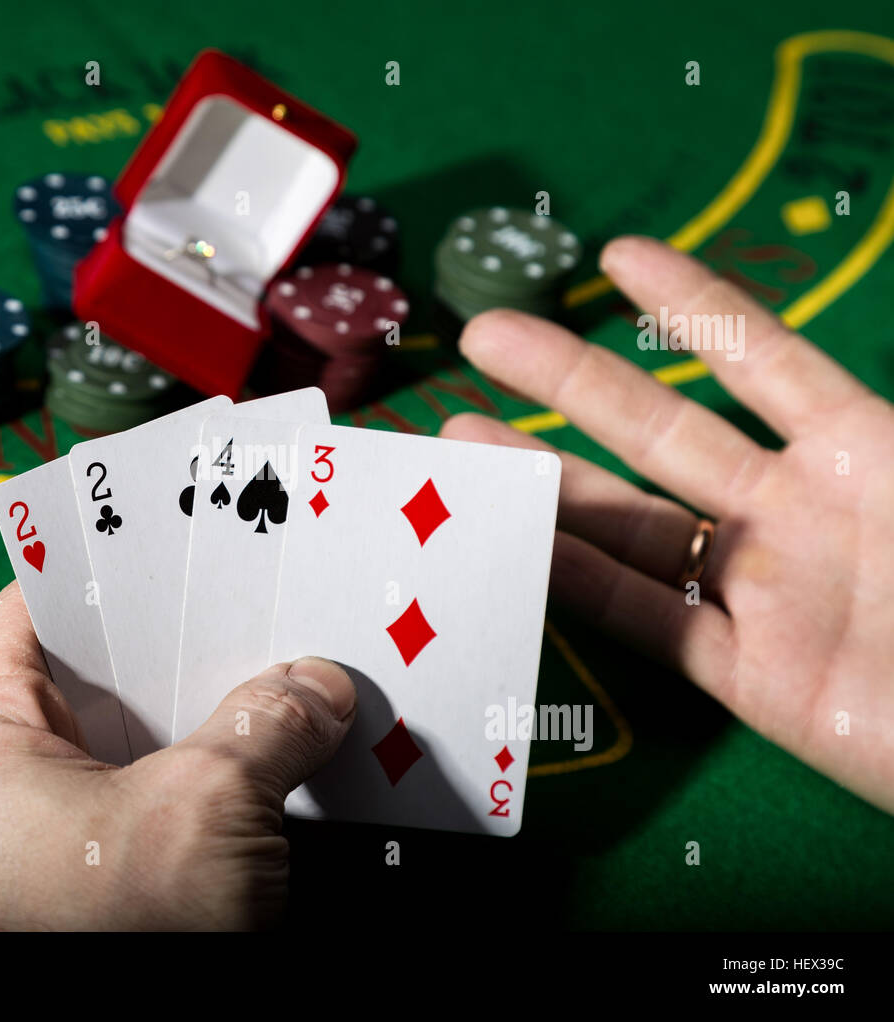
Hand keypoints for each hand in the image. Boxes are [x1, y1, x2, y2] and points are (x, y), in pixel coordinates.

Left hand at [0, 583, 355, 929]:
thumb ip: (264, 724)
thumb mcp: (202, 812)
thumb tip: (316, 685)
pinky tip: (286, 747)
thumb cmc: (115, 942)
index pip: (33, 614)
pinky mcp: (108, 886)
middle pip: (100, 680)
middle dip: (184, 643)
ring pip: (142, 746)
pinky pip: (166, 804)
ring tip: (285, 656)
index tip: (173, 529)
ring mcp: (55, 843)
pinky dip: (220, 777)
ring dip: (214, 713)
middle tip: (257, 591)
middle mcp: (4, 789)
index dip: (103, 565)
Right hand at [441, 235, 893, 814]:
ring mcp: (764, 593)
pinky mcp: (747, 675)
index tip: (618, 256)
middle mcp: (795, 513)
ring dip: (545, 482)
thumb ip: (881, 436)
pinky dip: (580, 584)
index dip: (694, 303)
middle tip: (485, 337)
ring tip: (462, 442)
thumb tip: (848, 347)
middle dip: (571, 380)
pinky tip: (519, 543)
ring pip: (632, 526)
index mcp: (865, 452)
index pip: (762, 361)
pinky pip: (649, 619)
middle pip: (663, 433)